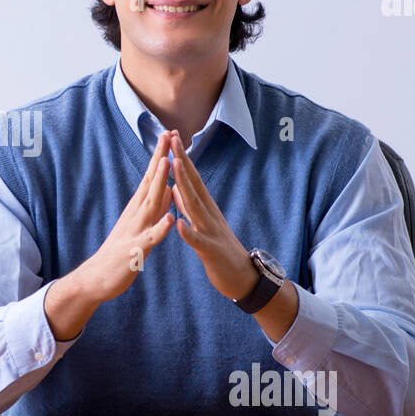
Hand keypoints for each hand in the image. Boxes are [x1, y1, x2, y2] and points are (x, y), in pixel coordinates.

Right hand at [76, 129, 175, 302]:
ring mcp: (135, 231)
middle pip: (150, 182)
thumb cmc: (121, 251)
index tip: (169, 134)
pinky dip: (160, 228)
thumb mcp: (140, 225)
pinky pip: (150, 239)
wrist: (96, 278)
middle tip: (168, 135)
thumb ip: (155, 207)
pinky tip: (170, 219)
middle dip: (160, 159)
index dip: (161, 155)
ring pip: (149, 204)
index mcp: (138, 208)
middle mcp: (135, 214)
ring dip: (159, 184)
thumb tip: (170, 188)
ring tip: (168, 164)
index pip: (151, 177)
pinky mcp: (135, 250)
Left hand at [169, 131, 257, 301]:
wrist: (243, 277)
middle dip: (182, 161)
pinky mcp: (210, 251)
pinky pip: (198, 241)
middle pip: (193, 184)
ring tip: (174, 167)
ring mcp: (211, 231)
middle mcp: (209, 214)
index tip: (171, 138)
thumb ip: (188, 206)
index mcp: (205, 208)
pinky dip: (188, 232)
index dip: (181, 158)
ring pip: (195, 206)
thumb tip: (175, 187)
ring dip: (184, 185)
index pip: (191, 178)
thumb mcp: (202, 223)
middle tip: (172, 139)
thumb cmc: (219, 250)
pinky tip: (179, 224)